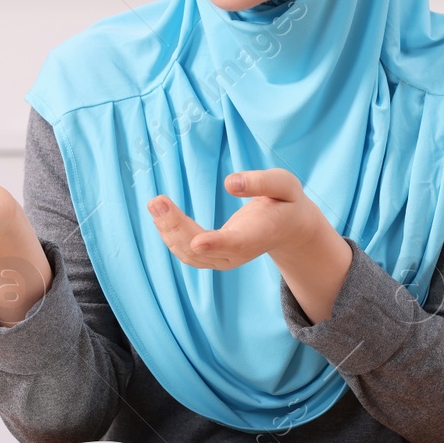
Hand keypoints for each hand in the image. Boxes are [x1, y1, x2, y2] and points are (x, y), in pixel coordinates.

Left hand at [148, 169, 350, 321]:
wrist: (288, 228)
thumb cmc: (286, 202)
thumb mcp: (285, 185)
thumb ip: (262, 183)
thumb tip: (230, 183)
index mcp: (259, 235)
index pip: (236, 243)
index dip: (216, 244)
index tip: (197, 242)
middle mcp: (238, 254)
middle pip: (202, 249)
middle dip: (176, 227)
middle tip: (157, 201)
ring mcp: (224, 259)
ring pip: (189, 253)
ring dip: (168, 230)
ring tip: (155, 203)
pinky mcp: (213, 257)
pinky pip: (186, 251)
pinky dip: (170, 234)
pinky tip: (160, 214)